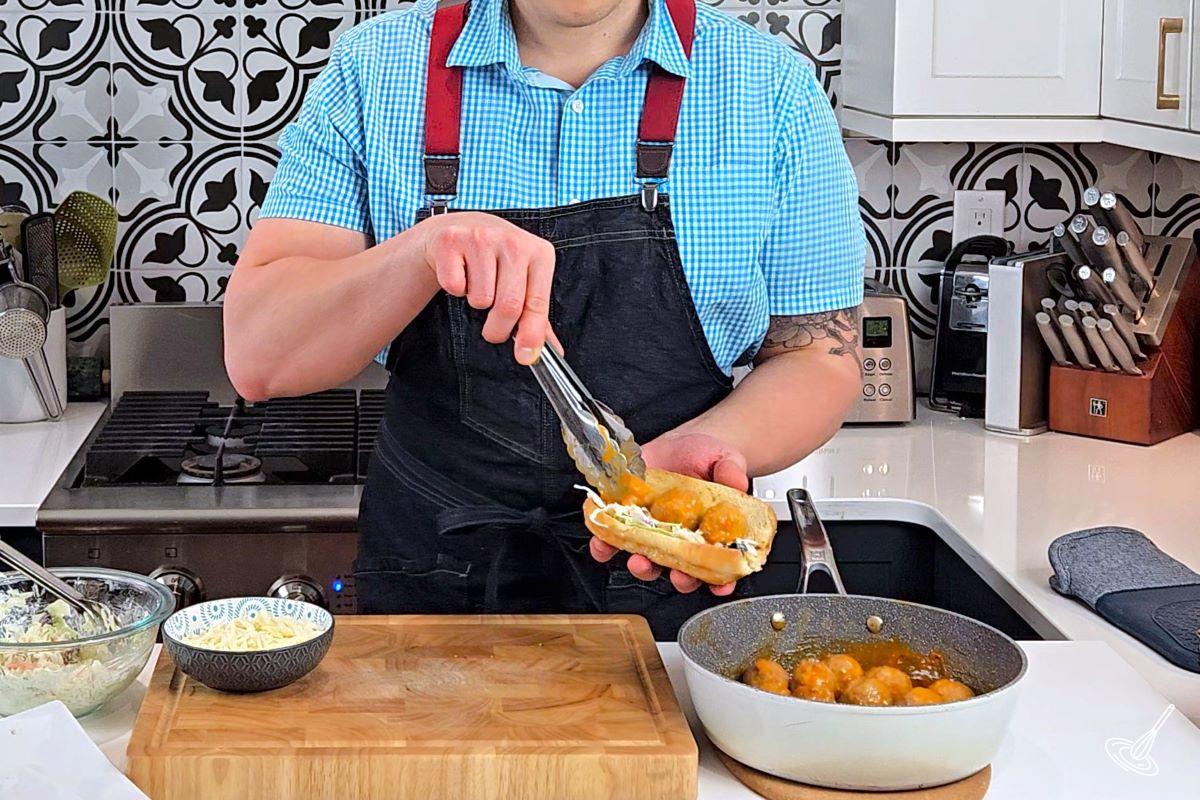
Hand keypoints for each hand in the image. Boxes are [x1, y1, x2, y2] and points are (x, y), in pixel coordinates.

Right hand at [416, 212, 556, 364]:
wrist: (464, 228)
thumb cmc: (499, 261)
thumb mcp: (526, 280)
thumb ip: (538, 316)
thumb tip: (553, 351)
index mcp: (540, 253)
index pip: (537, 304)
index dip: (531, 335)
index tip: (525, 356)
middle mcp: (514, 242)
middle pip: (508, 307)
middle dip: (498, 330)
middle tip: (494, 331)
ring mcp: (482, 238)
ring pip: (480, 299)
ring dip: (476, 302)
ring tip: (479, 283)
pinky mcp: (452, 241)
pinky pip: (454, 287)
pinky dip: (456, 289)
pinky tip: (462, 271)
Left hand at [588, 430, 748, 594]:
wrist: (678, 445)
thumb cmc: (706, 458)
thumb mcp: (726, 460)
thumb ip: (732, 472)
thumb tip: (737, 483)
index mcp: (709, 536)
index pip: (718, 568)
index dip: (721, 582)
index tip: (722, 585)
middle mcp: (681, 541)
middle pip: (681, 572)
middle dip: (680, 579)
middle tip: (679, 575)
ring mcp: (653, 533)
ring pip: (647, 562)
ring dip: (642, 566)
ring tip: (640, 559)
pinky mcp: (627, 520)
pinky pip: (612, 540)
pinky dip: (605, 545)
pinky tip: (605, 541)